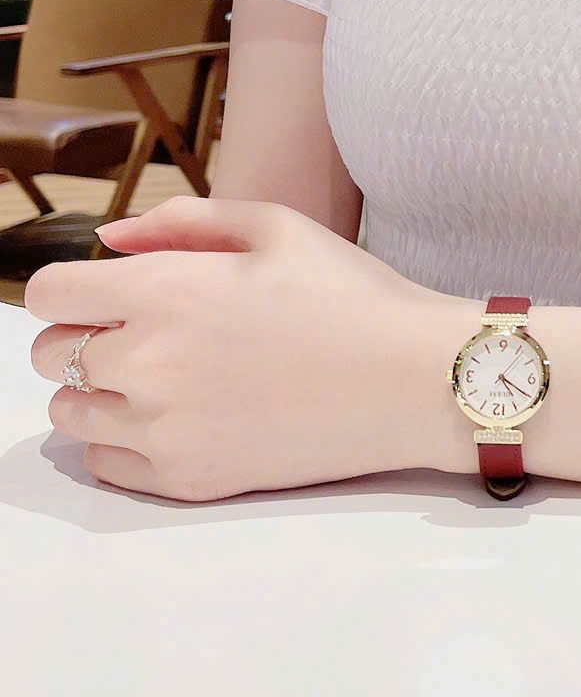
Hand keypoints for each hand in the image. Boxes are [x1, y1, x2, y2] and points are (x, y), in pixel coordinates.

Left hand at [25, 195, 477, 501]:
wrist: (410, 380)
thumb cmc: (351, 295)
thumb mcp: (278, 227)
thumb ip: (184, 221)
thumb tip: (110, 240)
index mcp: (165, 292)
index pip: (50, 294)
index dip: (75, 285)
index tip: (110, 290)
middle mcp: (147, 365)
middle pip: (50, 355)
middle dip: (86, 334)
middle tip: (150, 329)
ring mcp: (163, 430)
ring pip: (71, 412)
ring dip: (100, 388)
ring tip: (166, 374)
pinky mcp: (186, 479)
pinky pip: (106, 462)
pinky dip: (125, 438)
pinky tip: (180, 415)